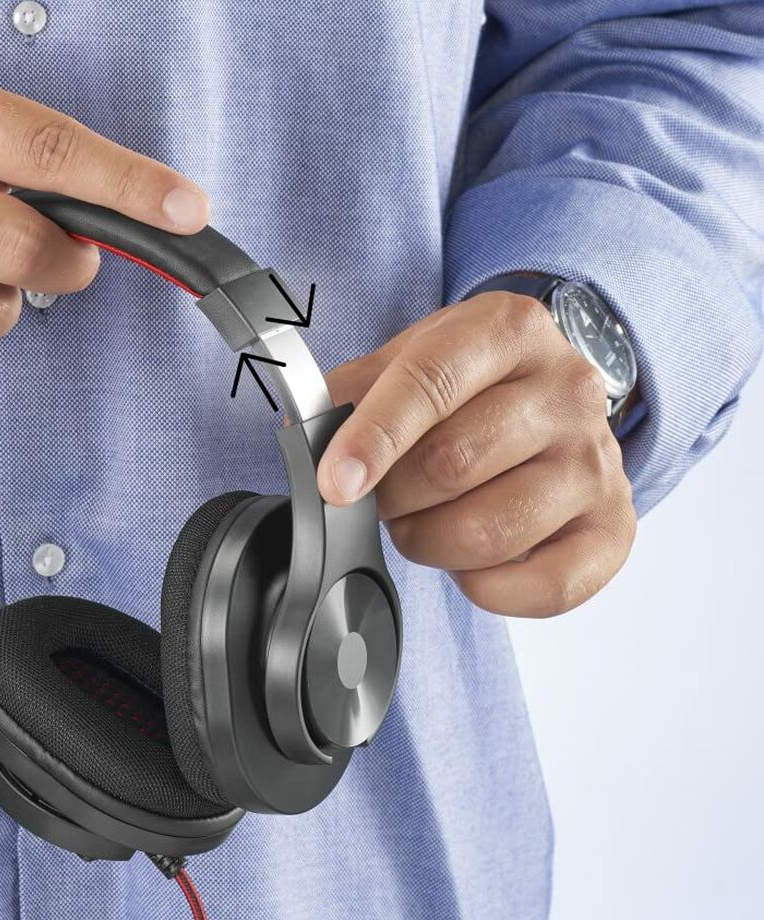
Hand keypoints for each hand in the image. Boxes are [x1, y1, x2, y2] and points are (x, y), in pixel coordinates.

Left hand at [316, 292, 636, 616]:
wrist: (552, 390)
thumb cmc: (470, 379)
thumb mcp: (411, 354)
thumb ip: (352, 389)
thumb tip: (305, 432)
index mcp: (509, 331)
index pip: (431, 382)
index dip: (374, 438)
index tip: (335, 482)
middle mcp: (566, 390)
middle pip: (452, 464)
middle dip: (394, 497)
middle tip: (383, 496)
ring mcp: (597, 460)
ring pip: (490, 531)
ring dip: (430, 542)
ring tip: (424, 522)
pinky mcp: (613, 526)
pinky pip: (546, 586)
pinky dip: (488, 588)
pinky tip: (471, 561)